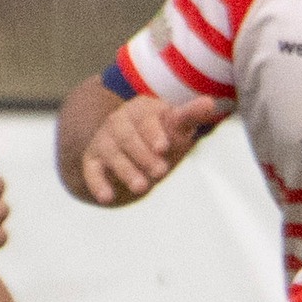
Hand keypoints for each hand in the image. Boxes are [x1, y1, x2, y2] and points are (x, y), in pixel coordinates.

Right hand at [80, 95, 227, 204]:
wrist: (135, 147)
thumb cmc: (162, 135)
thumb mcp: (176, 125)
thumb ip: (190, 115)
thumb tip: (209, 103)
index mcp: (141, 110)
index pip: (146, 120)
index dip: (154, 133)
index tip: (164, 147)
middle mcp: (119, 122)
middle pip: (127, 137)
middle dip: (143, 155)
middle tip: (161, 172)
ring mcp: (104, 140)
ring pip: (112, 154)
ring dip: (126, 170)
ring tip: (142, 187)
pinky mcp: (92, 160)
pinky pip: (91, 171)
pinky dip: (97, 183)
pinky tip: (107, 198)